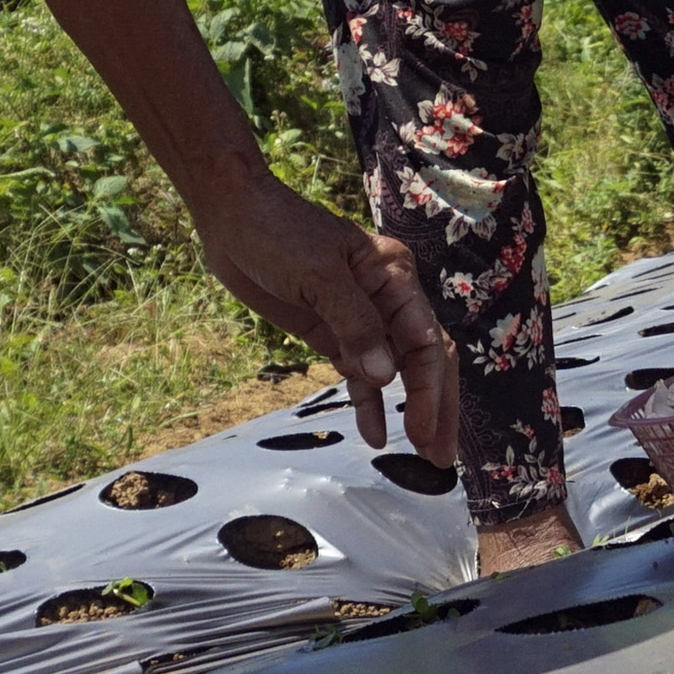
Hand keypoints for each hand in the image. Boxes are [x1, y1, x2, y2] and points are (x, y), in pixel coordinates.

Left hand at [192, 173, 459, 464]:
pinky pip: (359, 373)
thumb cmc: (278, 232)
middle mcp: (389, 297)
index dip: (429, 389)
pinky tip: (374, 434)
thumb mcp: (317, 275)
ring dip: (408, 409)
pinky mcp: (334, 331)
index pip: (426, 340)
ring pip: (395, 371)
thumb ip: (354, 326)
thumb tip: (385, 379)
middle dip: (435, 406)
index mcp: (395, 275)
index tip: (425, 432)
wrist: (233, 217)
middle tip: (440, 456)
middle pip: (422, 359)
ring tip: (422, 455)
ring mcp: (362, 317)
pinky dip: (367, 403)